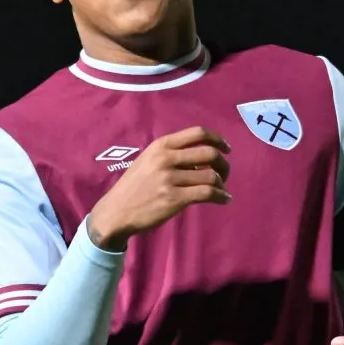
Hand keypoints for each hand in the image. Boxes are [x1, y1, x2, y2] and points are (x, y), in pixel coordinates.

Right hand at [88, 126, 231, 250]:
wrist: (117, 211)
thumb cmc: (134, 186)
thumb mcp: (148, 160)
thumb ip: (172, 155)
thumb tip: (202, 161)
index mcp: (161, 145)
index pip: (198, 133)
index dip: (218, 140)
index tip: (226, 149)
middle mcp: (166, 158)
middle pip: (210, 153)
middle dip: (223, 164)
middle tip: (224, 174)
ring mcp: (170, 178)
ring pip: (211, 175)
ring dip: (222, 183)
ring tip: (221, 190)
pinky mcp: (174, 198)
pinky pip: (207, 193)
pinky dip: (221, 196)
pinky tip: (223, 200)